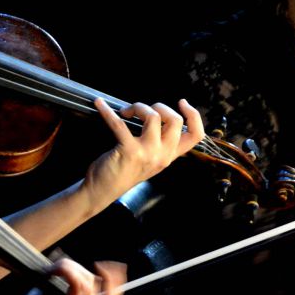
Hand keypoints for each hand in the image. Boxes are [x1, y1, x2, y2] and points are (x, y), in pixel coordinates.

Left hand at [0, 259, 125, 294]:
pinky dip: (84, 293)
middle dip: (77, 267)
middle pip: (94, 284)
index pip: (99, 288)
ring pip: (92, 292)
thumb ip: (45, 289)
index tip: (79, 262)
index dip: (97, 272)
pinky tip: (74, 282)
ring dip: (75, 274)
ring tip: (56, 269)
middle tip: (55, 267)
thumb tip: (49, 274)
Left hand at [84, 98, 203, 209]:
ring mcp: (148, 153)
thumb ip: (158, 142)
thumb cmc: (123, 171)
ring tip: (124, 112)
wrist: (102, 191)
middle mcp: (162, 155)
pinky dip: (107, 111)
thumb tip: (155, 114)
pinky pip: (119, 124)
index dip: (193, 115)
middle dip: (159, 106)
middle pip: (175, 120)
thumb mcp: (149, 159)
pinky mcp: (129, 151)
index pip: (195, 136)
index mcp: (169, 156)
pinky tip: (99, 104)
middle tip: (142, 110)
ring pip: (153, 116)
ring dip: (138, 107)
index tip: (182, 102)